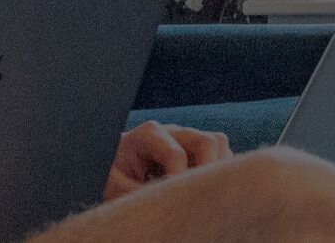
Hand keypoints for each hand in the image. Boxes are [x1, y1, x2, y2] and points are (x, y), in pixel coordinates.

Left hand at [104, 121, 232, 201]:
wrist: (113, 169)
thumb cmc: (112, 177)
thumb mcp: (114, 186)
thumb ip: (138, 192)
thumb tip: (166, 202)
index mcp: (149, 135)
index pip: (177, 155)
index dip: (178, 181)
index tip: (169, 200)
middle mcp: (172, 131)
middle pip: (208, 141)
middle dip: (207, 171)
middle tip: (197, 196)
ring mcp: (187, 138)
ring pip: (220, 144)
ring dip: (217, 168)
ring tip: (202, 190)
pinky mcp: (198, 149)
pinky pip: (222, 155)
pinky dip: (218, 172)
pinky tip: (200, 188)